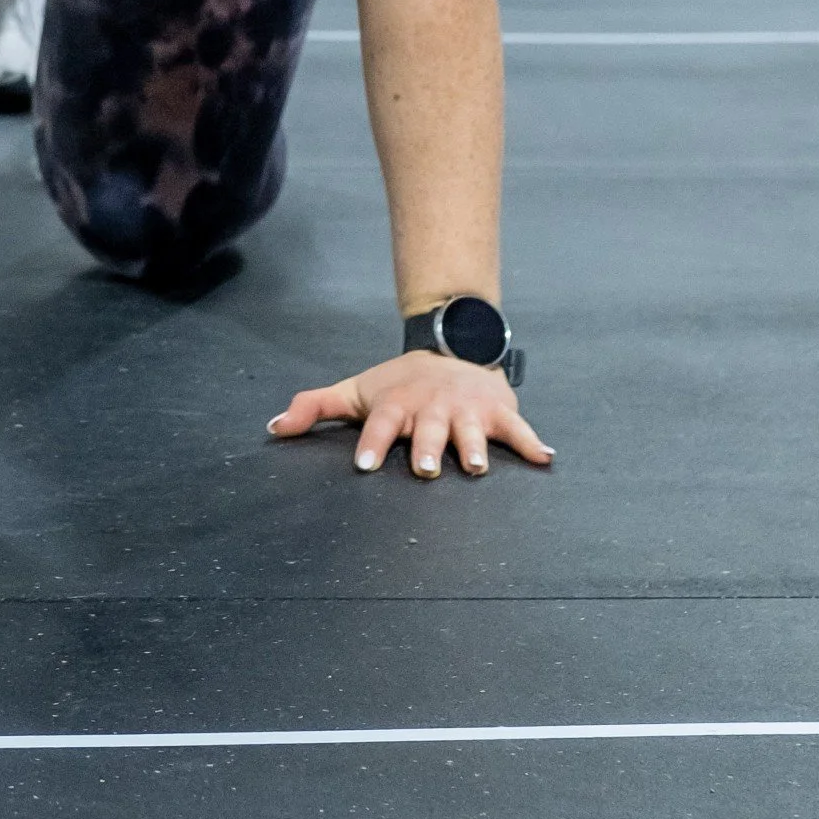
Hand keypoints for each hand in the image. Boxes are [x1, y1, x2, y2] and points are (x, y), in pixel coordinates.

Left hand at [269, 349, 553, 479]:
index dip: (372, 443)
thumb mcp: (356, 391)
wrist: (452, 349)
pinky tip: (546, 459)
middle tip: (425, 469)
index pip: (380, 423)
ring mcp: (467, 409)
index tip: (365, 466)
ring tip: (477, 468)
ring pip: (470, 430)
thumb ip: (314, 407)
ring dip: (474, 447)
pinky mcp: (498, 412)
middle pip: (428, 428)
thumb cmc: (398, 384)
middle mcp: (432, 407)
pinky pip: (518, 429)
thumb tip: (272, 428)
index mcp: (397, 404)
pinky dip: (532, 443)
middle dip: (427, 447)